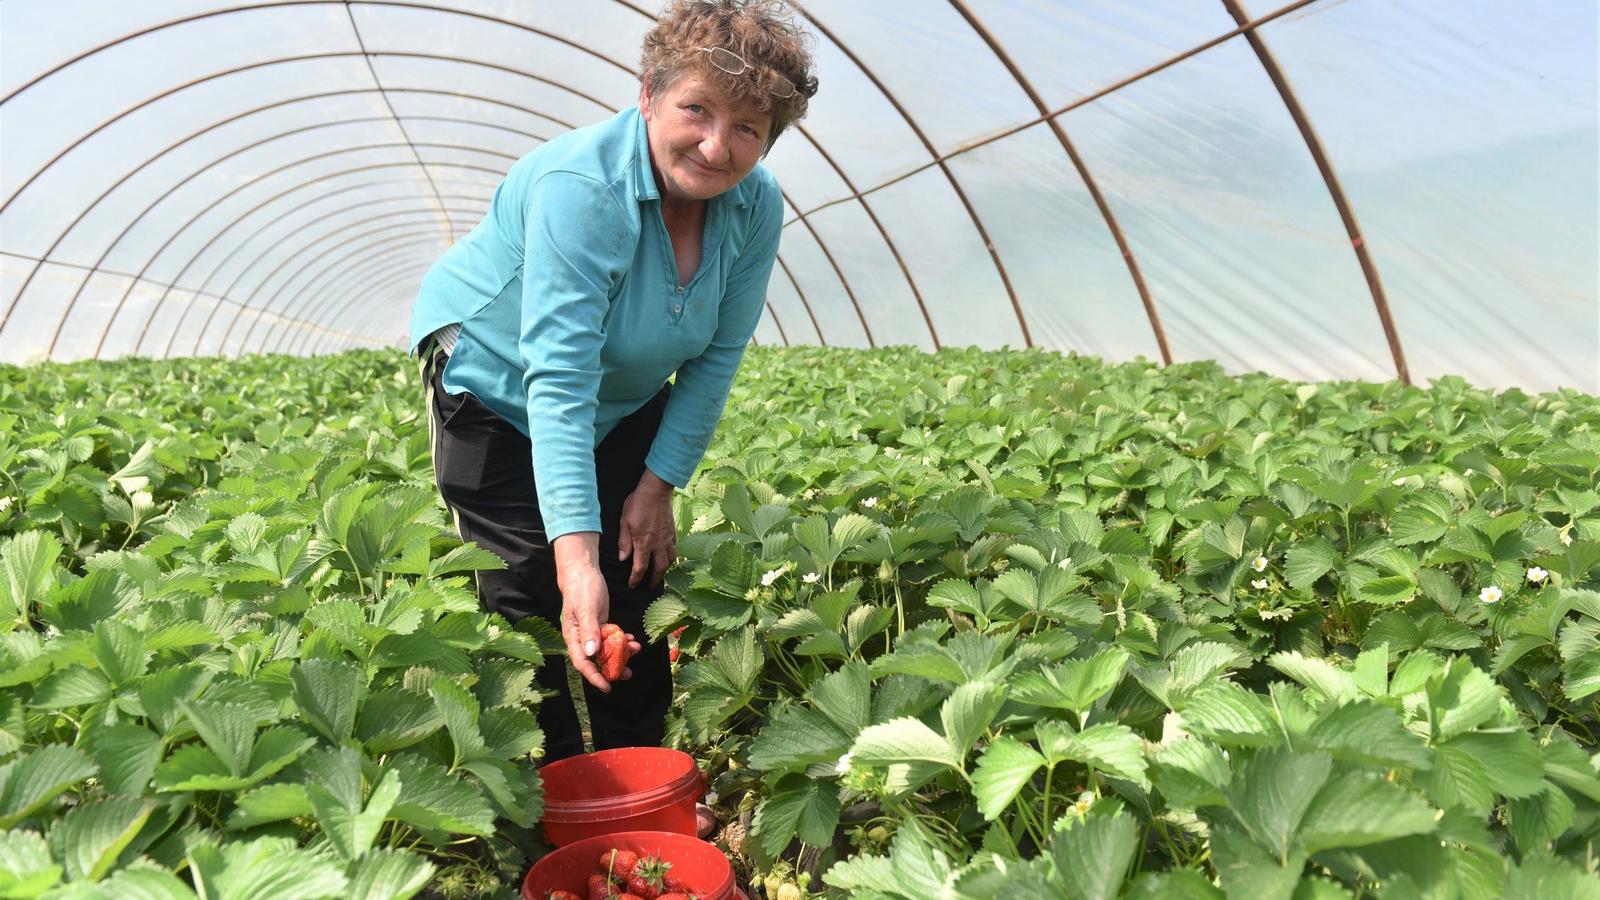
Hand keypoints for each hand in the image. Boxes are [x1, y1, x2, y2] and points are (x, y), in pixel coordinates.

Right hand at [553, 533, 639, 691]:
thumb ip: (589, 631)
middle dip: (611, 669)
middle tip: (628, 674)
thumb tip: (591, 653)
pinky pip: (610, 638)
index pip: (582, 663)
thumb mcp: (586, 609)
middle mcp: (581, 638)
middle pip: (595, 660)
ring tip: (636, 650)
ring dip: (620, 653)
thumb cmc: (581, 588)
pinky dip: (621, 640)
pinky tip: (631, 639)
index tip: (608, 687)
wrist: (583, 570)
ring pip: (605, 650)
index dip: (594, 677)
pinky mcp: (599, 624)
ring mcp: (590, 632)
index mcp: (573, 636)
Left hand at [617, 468, 676, 588]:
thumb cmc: (637, 504)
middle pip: (659, 568)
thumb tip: (623, 558)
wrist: (656, 491)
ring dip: (665, 569)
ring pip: (670, 560)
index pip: (640, 568)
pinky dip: (671, 555)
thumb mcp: (624, 522)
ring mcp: (667, 538)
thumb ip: (624, 542)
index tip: (632, 585)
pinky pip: (674, 548)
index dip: (636, 579)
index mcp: (644, 544)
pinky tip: (668, 555)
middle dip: (655, 580)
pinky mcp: (673, 531)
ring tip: (661, 573)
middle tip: (650, 586)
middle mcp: (658, 545)